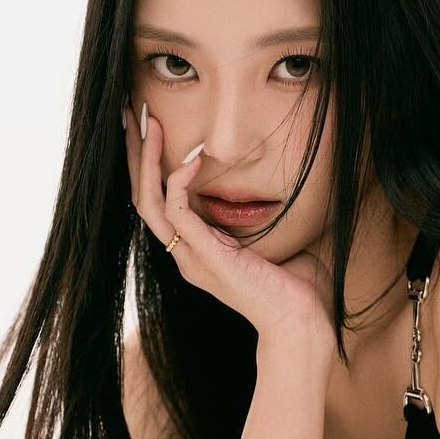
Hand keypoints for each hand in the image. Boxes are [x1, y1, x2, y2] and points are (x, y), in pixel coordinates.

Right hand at [123, 97, 335, 351]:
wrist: (304, 325)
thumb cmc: (300, 290)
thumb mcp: (278, 241)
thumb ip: (265, 216)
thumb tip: (281, 183)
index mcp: (199, 251)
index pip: (160, 201)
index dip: (151, 165)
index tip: (154, 128)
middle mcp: (187, 255)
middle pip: (142, 196)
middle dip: (136, 153)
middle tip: (135, 113)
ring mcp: (192, 258)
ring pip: (147, 202)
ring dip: (144, 160)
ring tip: (150, 123)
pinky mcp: (205, 259)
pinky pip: (176, 212)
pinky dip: (178, 181)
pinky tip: (192, 157)